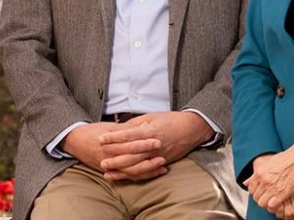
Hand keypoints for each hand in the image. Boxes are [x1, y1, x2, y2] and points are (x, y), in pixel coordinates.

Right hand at [60, 122, 162, 177]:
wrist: (75, 141)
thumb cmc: (93, 131)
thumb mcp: (108, 127)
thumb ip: (125, 129)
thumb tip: (143, 127)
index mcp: (109, 144)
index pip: (129, 144)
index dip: (144, 143)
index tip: (157, 139)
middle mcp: (109, 158)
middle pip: (132, 161)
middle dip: (149, 159)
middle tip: (163, 154)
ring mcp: (109, 167)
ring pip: (131, 172)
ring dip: (148, 170)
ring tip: (162, 165)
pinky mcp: (110, 172)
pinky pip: (128, 177)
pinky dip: (142, 175)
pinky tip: (154, 172)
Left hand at [97, 111, 214, 180]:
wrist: (192, 129)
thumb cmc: (171, 120)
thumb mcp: (152, 116)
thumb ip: (136, 123)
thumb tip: (120, 128)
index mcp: (150, 131)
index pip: (128, 135)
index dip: (113, 137)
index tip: (101, 139)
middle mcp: (154, 145)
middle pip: (130, 154)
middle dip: (114, 158)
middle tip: (101, 159)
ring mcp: (158, 156)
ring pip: (137, 166)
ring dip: (121, 170)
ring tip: (107, 171)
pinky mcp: (162, 162)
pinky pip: (146, 172)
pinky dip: (133, 175)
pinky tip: (123, 176)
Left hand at [244, 146, 293, 215]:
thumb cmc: (287, 158)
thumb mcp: (268, 163)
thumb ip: (256, 173)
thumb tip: (245, 182)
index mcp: (260, 172)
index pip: (251, 189)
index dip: (255, 192)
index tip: (260, 193)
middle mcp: (264, 180)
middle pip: (256, 197)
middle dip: (261, 199)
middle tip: (266, 198)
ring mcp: (272, 187)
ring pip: (262, 203)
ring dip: (266, 204)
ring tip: (271, 201)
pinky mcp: (282, 193)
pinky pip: (272, 205)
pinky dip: (274, 206)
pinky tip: (278, 203)